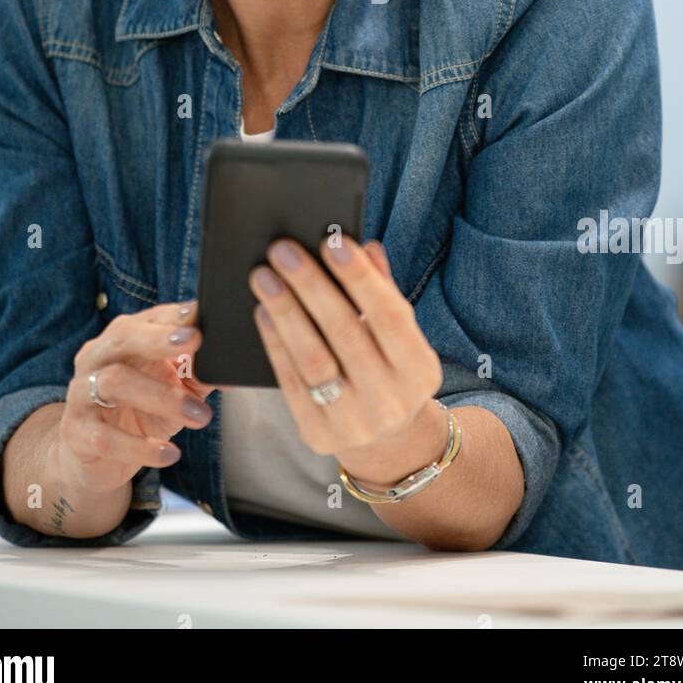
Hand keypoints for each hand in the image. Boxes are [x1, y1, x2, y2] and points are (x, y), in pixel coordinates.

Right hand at [53, 300, 222, 495]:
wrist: (99, 457)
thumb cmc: (142, 411)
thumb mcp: (173, 389)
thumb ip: (196, 374)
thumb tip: (229, 369)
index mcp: (122, 339)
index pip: (147, 318)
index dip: (173, 317)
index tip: (199, 319)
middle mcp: (97, 357)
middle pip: (123, 337)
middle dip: (159, 338)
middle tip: (196, 343)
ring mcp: (81, 393)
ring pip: (115, 382)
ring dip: (162, 397)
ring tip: (200, 416)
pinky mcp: (76, 432)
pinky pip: (106, 437)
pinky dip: (141, 446)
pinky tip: (169, 454)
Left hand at [248, 236, 443, 472]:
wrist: (385, 440)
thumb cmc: (388, 367)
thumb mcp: (399, 336)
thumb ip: (383, 290)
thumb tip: (365, 246)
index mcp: (420, 370)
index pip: (390, 316)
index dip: (360, 278)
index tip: (332, 241)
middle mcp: (391, 401)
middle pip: (346, 333)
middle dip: (311, 287)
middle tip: (283, 250)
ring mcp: (355, 423)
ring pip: (314, 360)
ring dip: (285, 313)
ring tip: (264, 277)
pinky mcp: (318, 435)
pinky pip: (291, 383)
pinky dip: (275, 344)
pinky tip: (263, 312)